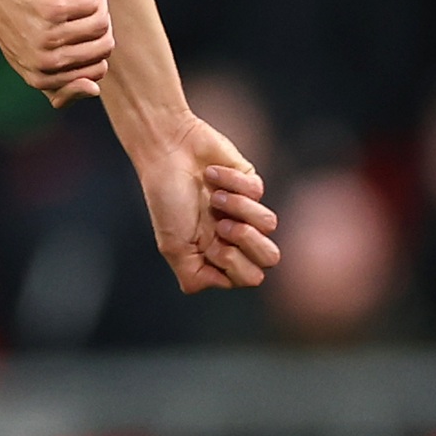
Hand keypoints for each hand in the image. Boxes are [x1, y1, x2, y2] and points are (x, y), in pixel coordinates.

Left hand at [0, 0, 113, 105]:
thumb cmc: (16, 11)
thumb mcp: (31, 53)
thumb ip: (61, 79)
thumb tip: (95, 91)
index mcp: (37, 77)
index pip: (95, 77)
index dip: (94, 51)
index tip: (76, 31)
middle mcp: (42, 62)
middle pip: (104, 49)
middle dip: (98, 25)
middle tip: (74, 9)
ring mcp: (48, 36)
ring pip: (103, 25)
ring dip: (92, 4)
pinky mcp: (55, 9)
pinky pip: (95, 4)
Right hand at [136, 116, 281, 292]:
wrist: (167, 153)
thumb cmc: (165, 199)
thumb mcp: (171, 246)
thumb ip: (193, 276)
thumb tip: (220, 283)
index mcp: (216, 253)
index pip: (248, 277)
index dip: (234, 265)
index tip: (212, 248)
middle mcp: (234, 234)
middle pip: (270, 258)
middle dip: (247, 241)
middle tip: (222, 226)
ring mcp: (245, 209)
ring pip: (270, 224)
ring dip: (236, 208)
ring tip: (214, 197)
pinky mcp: (252, 184)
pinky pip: (257, 192)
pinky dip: (230, 181)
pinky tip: (212, 175)